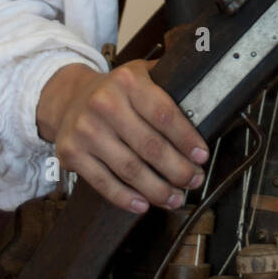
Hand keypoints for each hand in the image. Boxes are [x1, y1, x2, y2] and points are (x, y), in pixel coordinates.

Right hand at [36, 59, 208, 213]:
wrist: (69, 98)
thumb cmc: (116, 91)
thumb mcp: (140, 73)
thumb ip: (169, 82)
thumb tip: (208, 94)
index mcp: (128, 81)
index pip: (164, 114)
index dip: (186, 139)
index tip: (202, 156)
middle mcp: (104, 103)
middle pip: (149, 146)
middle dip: (177, 169)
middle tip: (193, 181)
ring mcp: (86, 130)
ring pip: (129, 169)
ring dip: (157, 189)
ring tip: (175, 198)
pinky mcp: (71, 154)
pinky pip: (103, 183)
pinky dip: (126, 198)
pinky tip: (144, 205)